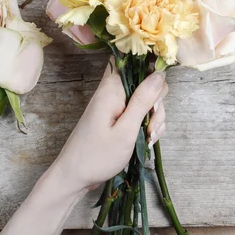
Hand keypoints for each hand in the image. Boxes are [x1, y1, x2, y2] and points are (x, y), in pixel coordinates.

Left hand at [55, 60, 168, 190]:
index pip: (129, 57)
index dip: (148, 62)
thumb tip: (159, 74)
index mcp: (111, 89)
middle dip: (156, 101)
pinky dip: (147, 125)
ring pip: (146, 99)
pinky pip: (140, 113)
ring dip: (153, 117)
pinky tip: (147, 140)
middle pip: (145, 81)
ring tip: (148, 137)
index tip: (158, 86)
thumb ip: (143, 101)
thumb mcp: (125, 130)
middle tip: (151, 123)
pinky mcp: (119, 118)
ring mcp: (117, 105)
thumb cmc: (97, 156)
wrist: (75, 177)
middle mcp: (114, 92)